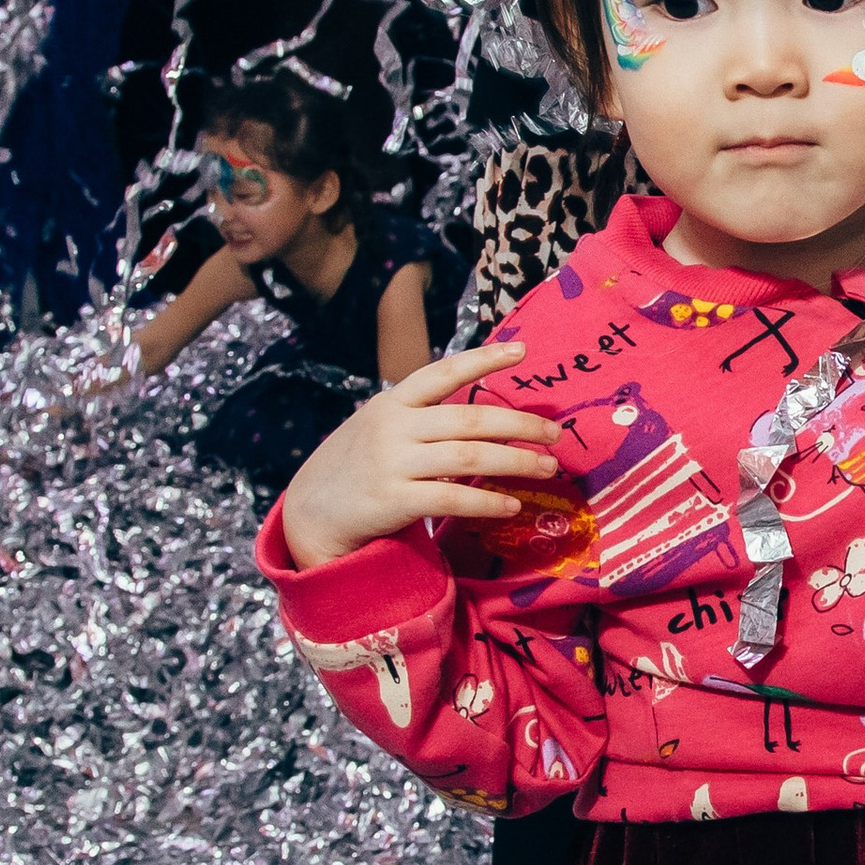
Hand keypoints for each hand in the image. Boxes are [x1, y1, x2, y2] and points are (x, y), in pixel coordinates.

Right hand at [278, 342, 562, 569]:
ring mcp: (392, 464)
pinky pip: (451, 500)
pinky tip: (512, 505)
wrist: (309, 512)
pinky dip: (487, 502)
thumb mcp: (381, 427)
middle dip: (520, 424)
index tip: (522, 352)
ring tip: (547, 467)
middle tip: (555, 433)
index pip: (443, 372)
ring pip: (469, 459)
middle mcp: (393, 427)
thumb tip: (485, 417)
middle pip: (470, 419)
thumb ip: (423, 417)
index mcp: (393, 402)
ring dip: (515, 462)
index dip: (483, 360)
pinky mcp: (393, 501)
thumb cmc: (357, 467)